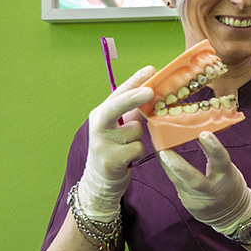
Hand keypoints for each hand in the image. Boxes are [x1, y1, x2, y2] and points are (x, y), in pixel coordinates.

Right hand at [78, 66, 154, 219]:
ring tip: (128, 146)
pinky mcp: (110, 160)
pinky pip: (138, 148)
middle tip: (150, 92)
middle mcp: (98, 125)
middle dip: (134, 98)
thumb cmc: (114, 148)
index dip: (134, 80)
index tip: (150, 70)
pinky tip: (129, 158)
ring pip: (135, 131)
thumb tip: (152, 95)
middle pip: (116, 107)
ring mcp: (102, 143)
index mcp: (100, 114)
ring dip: (139, 138)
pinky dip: (139, 152)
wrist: (100, 180)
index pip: (118, 93)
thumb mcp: (119, 127)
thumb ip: (132, 112)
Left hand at [158, 131, 250, 235]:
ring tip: (158, 150)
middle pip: (194, 179)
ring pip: (179, 183)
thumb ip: (214, 155)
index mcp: (227, 178)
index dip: (213, 147)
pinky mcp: (190, 206)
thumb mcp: (228, 170)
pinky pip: (178, 187)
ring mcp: (200, 201)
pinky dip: (171, 174)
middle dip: (177, 165)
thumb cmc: (230, 185)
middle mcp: (213, 191)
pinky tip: (165, 163)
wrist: (233, 214)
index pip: (221, 161)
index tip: (203, 133)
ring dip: (167, 166)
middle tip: (163, 150)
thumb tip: (198, 133)